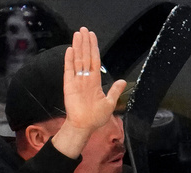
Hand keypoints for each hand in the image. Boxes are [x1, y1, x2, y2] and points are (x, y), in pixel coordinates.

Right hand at [56, 28, 126, 152]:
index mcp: (95, 81)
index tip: (93, 37)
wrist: (84, 125)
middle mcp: (85, 78)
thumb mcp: (109, 103)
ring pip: (78, 60)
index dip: (94, 48)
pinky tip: (71, 50)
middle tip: (85, 29)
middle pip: (85, 56)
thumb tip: (122, 81)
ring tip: (78, 34)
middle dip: (86, 43)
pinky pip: (69, 70)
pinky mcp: (69, 84)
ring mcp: (76, 80)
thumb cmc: (96, 116)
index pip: (94, 61)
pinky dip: (70, 60)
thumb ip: (115, 91)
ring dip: (78, 47)